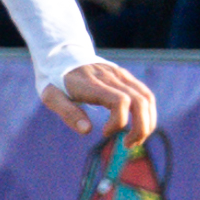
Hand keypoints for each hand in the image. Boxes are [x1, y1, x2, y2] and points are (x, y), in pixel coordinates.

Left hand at [41, 57, 158, 141]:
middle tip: (127, 145)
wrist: (61, 54)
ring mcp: (120, 75)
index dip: (119, 121)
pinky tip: (138, 126)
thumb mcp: (51, 97)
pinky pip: (145, 93)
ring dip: (148, 122)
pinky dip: (147, 112)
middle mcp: (110, 77)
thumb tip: (87, 130)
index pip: (120, 101)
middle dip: (141, 128)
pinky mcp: (124, 76)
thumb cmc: (54, 80)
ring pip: (147, 98)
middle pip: (140, 101)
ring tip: (134, 140)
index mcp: (92, 83)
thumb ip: (68, 113)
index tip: (104, 133)